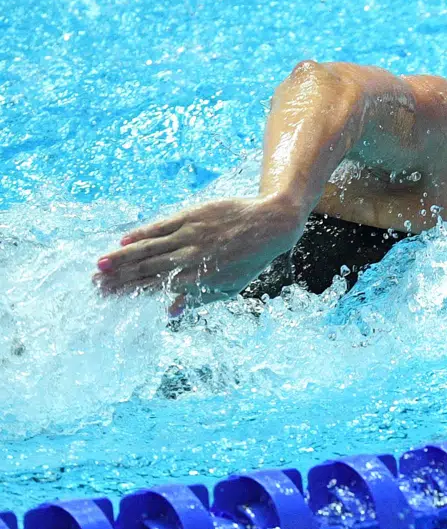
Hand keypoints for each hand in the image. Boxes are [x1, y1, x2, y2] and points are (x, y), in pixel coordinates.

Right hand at [95, 196, 308, 313]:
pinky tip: (123, 241)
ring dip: (123, 257)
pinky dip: (142, 233)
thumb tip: (170, 312)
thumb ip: (199, 298)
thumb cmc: (250, 259)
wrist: (270, 224)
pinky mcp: (192, 216)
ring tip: (100, 265)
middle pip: (149, 269)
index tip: (110, 296)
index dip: (132, 292)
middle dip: (120, 278)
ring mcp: (191, 235)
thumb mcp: (230, 286)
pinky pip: (162, 226)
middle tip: (95, 285)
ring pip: (150, 248)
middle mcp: (193, 257)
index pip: (158, 287)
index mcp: (202, 278)